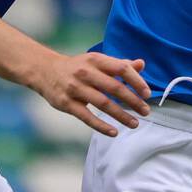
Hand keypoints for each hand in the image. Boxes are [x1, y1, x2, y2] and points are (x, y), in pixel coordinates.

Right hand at [29, 51, 152, 136]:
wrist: (45, 70)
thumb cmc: (77, 67)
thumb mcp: (96, 61)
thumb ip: (119, 64)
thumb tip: (141, 64)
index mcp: (96, 60)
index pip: (121, 69)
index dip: (136, 81)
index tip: (147, 93)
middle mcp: (85, 73)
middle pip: (114, 88)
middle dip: (132, 101)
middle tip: (146, 111)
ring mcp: (75, 88)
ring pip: (102, 104)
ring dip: (121, 115)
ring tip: (135, 123)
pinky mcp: (66, 103)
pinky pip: (86, 117)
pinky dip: (101, 126)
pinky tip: (114, 132)